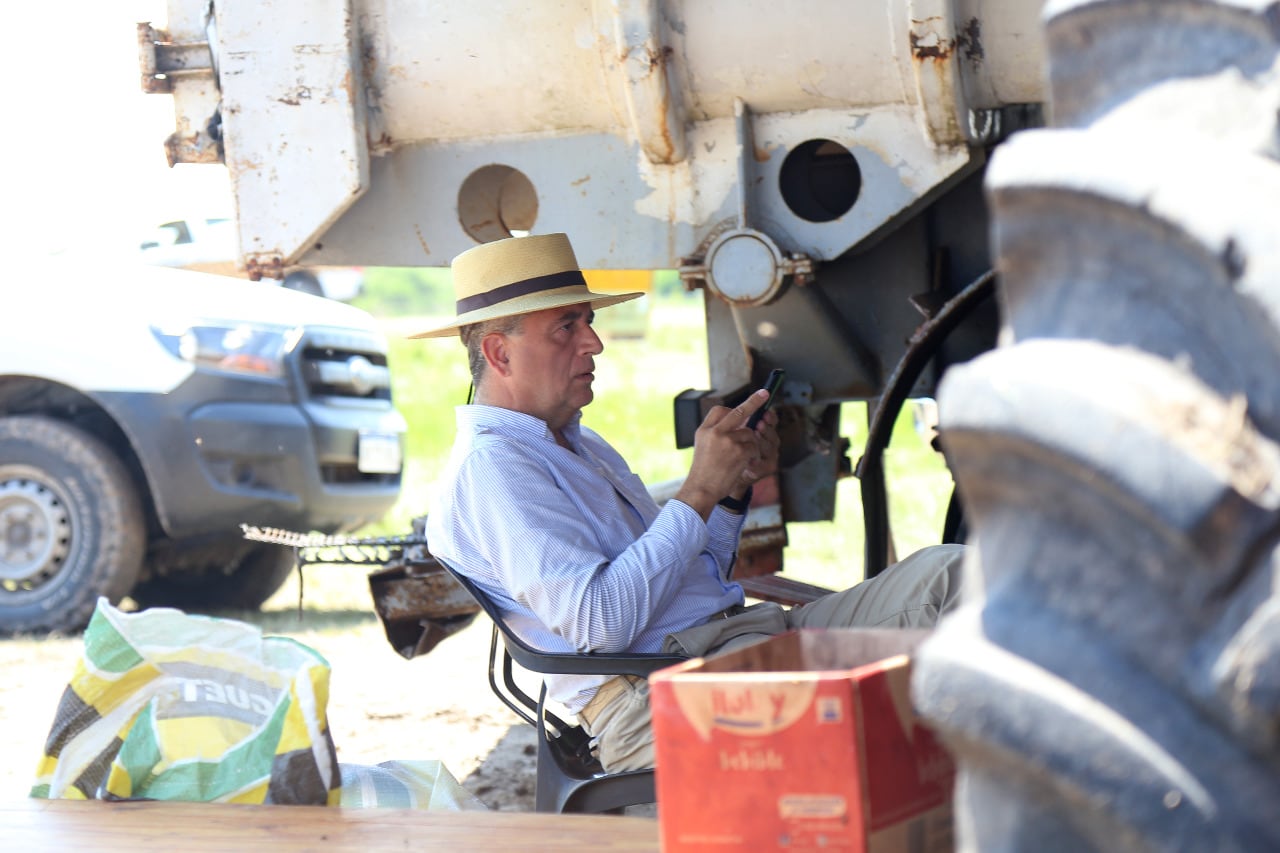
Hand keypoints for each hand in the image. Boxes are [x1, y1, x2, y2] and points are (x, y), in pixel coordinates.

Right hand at [675, 389, 771, 518]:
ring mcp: (728, 441)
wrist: (702, 489)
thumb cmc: (703, 470)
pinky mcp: (739, 451)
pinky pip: (754, 446)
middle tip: (765, 393)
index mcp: (704, 430)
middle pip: (738, 411)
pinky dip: (753, 454)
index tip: (744, 404)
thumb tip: (739, 418)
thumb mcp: (702, 446)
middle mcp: (715, 432)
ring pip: (750, 433)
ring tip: (740, 456)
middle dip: (754, 401)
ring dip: (751, 443)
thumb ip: (716, 431)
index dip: (733, 409)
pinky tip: (745, 462)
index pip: (719, 411)